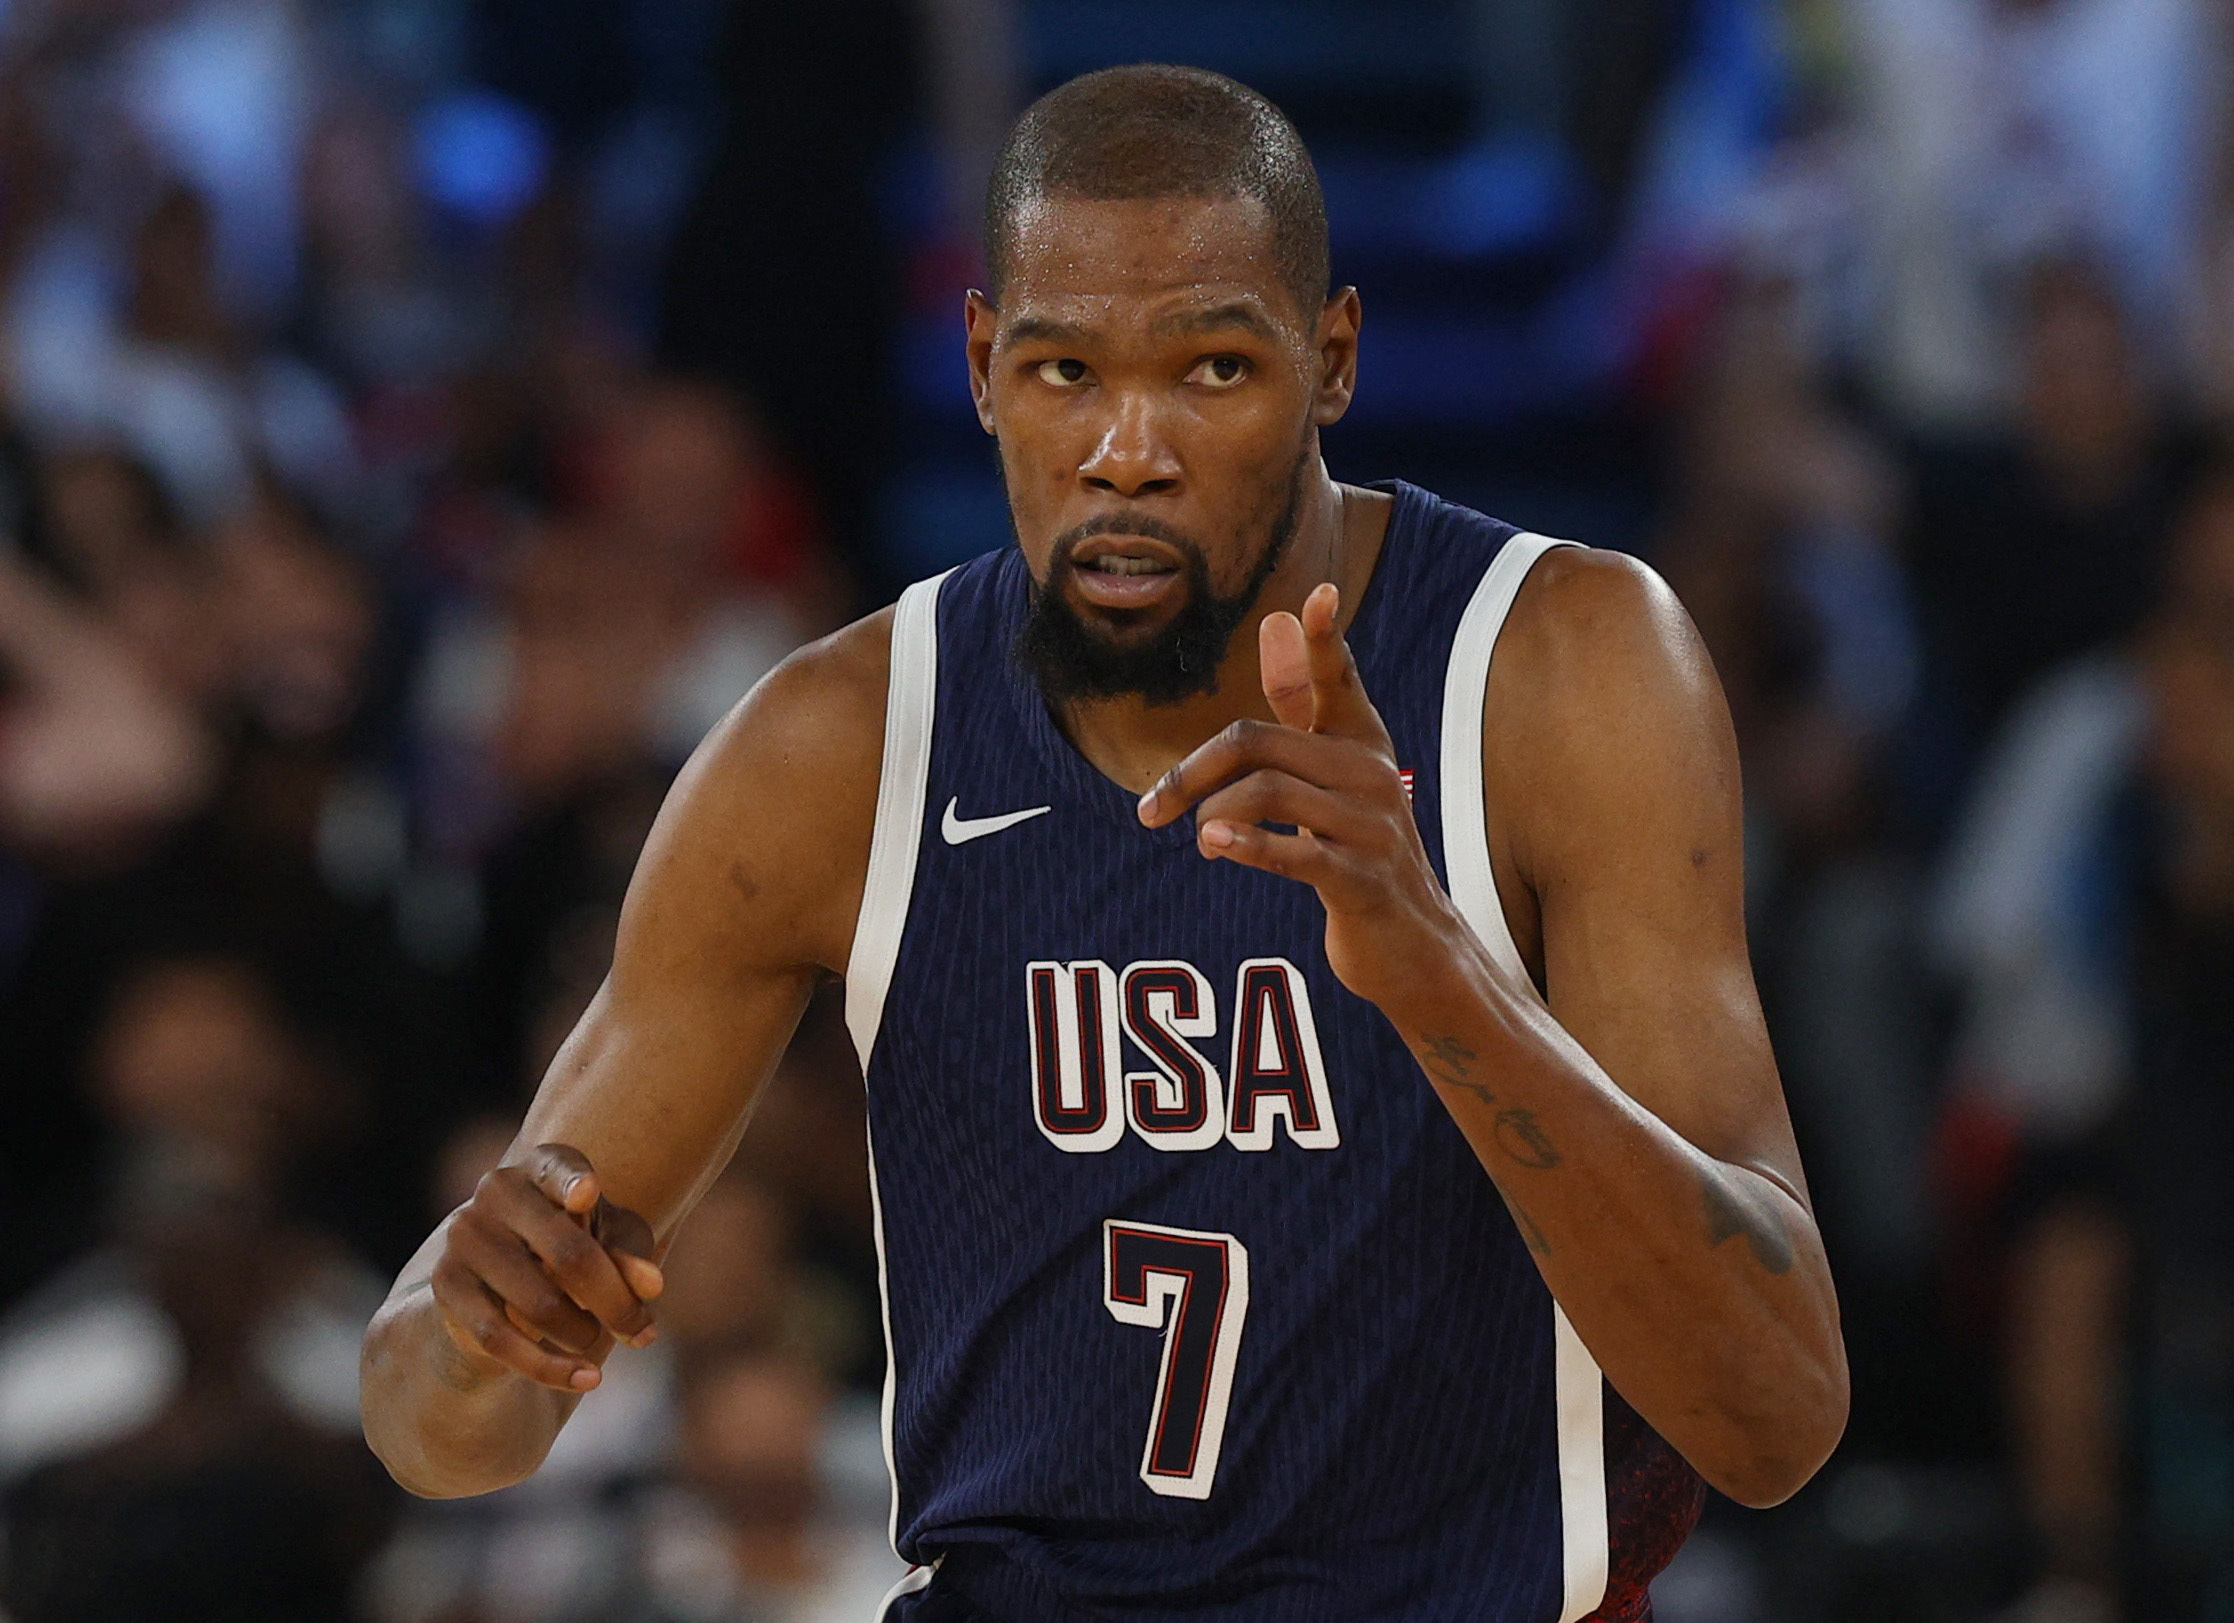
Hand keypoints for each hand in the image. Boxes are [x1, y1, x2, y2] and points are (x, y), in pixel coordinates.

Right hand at [429, 1143, 664, 1392]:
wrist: (502, 1276)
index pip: (559, 1169)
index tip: (588, 1194)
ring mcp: (466, 1236)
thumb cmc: (576, 1241)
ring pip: (538, 1303)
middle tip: (643, 1333)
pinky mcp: (447, 1283)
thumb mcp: (611, 1240)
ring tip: (600, 1345)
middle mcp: (498, 1191)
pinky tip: (586, 1379)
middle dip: (614, 1303)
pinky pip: (500, 1338)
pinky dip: (548, 1367)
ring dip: (583, 1335)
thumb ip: (632, 1256)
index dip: (572, 1182)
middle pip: (569, 1255)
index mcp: (543, 1167)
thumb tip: (652, 1286)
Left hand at [1136, 583, 1471, 1011]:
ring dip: (1211, 816)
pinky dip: (1247, 847)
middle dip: (1192, 772)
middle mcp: (1369, 774)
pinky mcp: (1361, 880)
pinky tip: (1213, 847)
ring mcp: (1370, 827)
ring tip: (1199, 841)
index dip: (1326, 640)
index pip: (1338, 679)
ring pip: (1266, 792)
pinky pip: (1294, 853)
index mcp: (1361, 742)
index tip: (1321, 595)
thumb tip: (1277, 619)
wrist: (1412, 943)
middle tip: (1151, 809)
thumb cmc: (1356, 848)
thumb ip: (1303, 703)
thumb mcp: (1335, 772)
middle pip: (1258, 742)